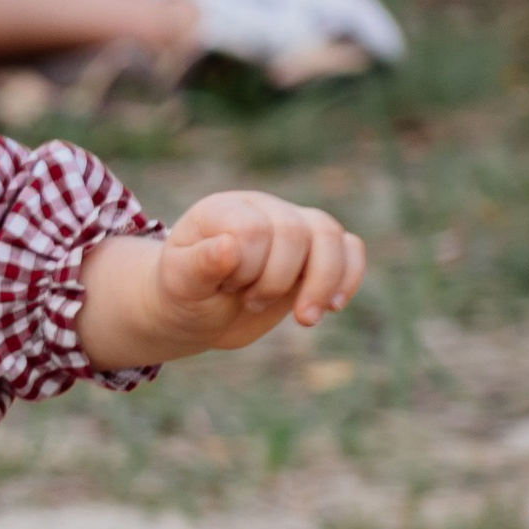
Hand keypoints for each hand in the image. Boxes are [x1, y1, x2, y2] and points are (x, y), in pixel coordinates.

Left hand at [76, 188, 366, 367]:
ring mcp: (292, 229)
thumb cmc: (182, 294)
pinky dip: (349, 276)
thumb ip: (199, 265)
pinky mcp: (314, 255)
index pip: (255, 228)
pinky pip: (350, 249)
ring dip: (323, 281)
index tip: (224, 288)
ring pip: (331, 236)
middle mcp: (263, 210)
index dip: (247, 266)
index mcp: (225, 209)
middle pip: (297, 231)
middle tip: (250, 302)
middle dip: (278, 279)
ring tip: (305, 319)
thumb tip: (231, 246)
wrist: (194, 312)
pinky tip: (333, 306)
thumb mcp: (178, 284)